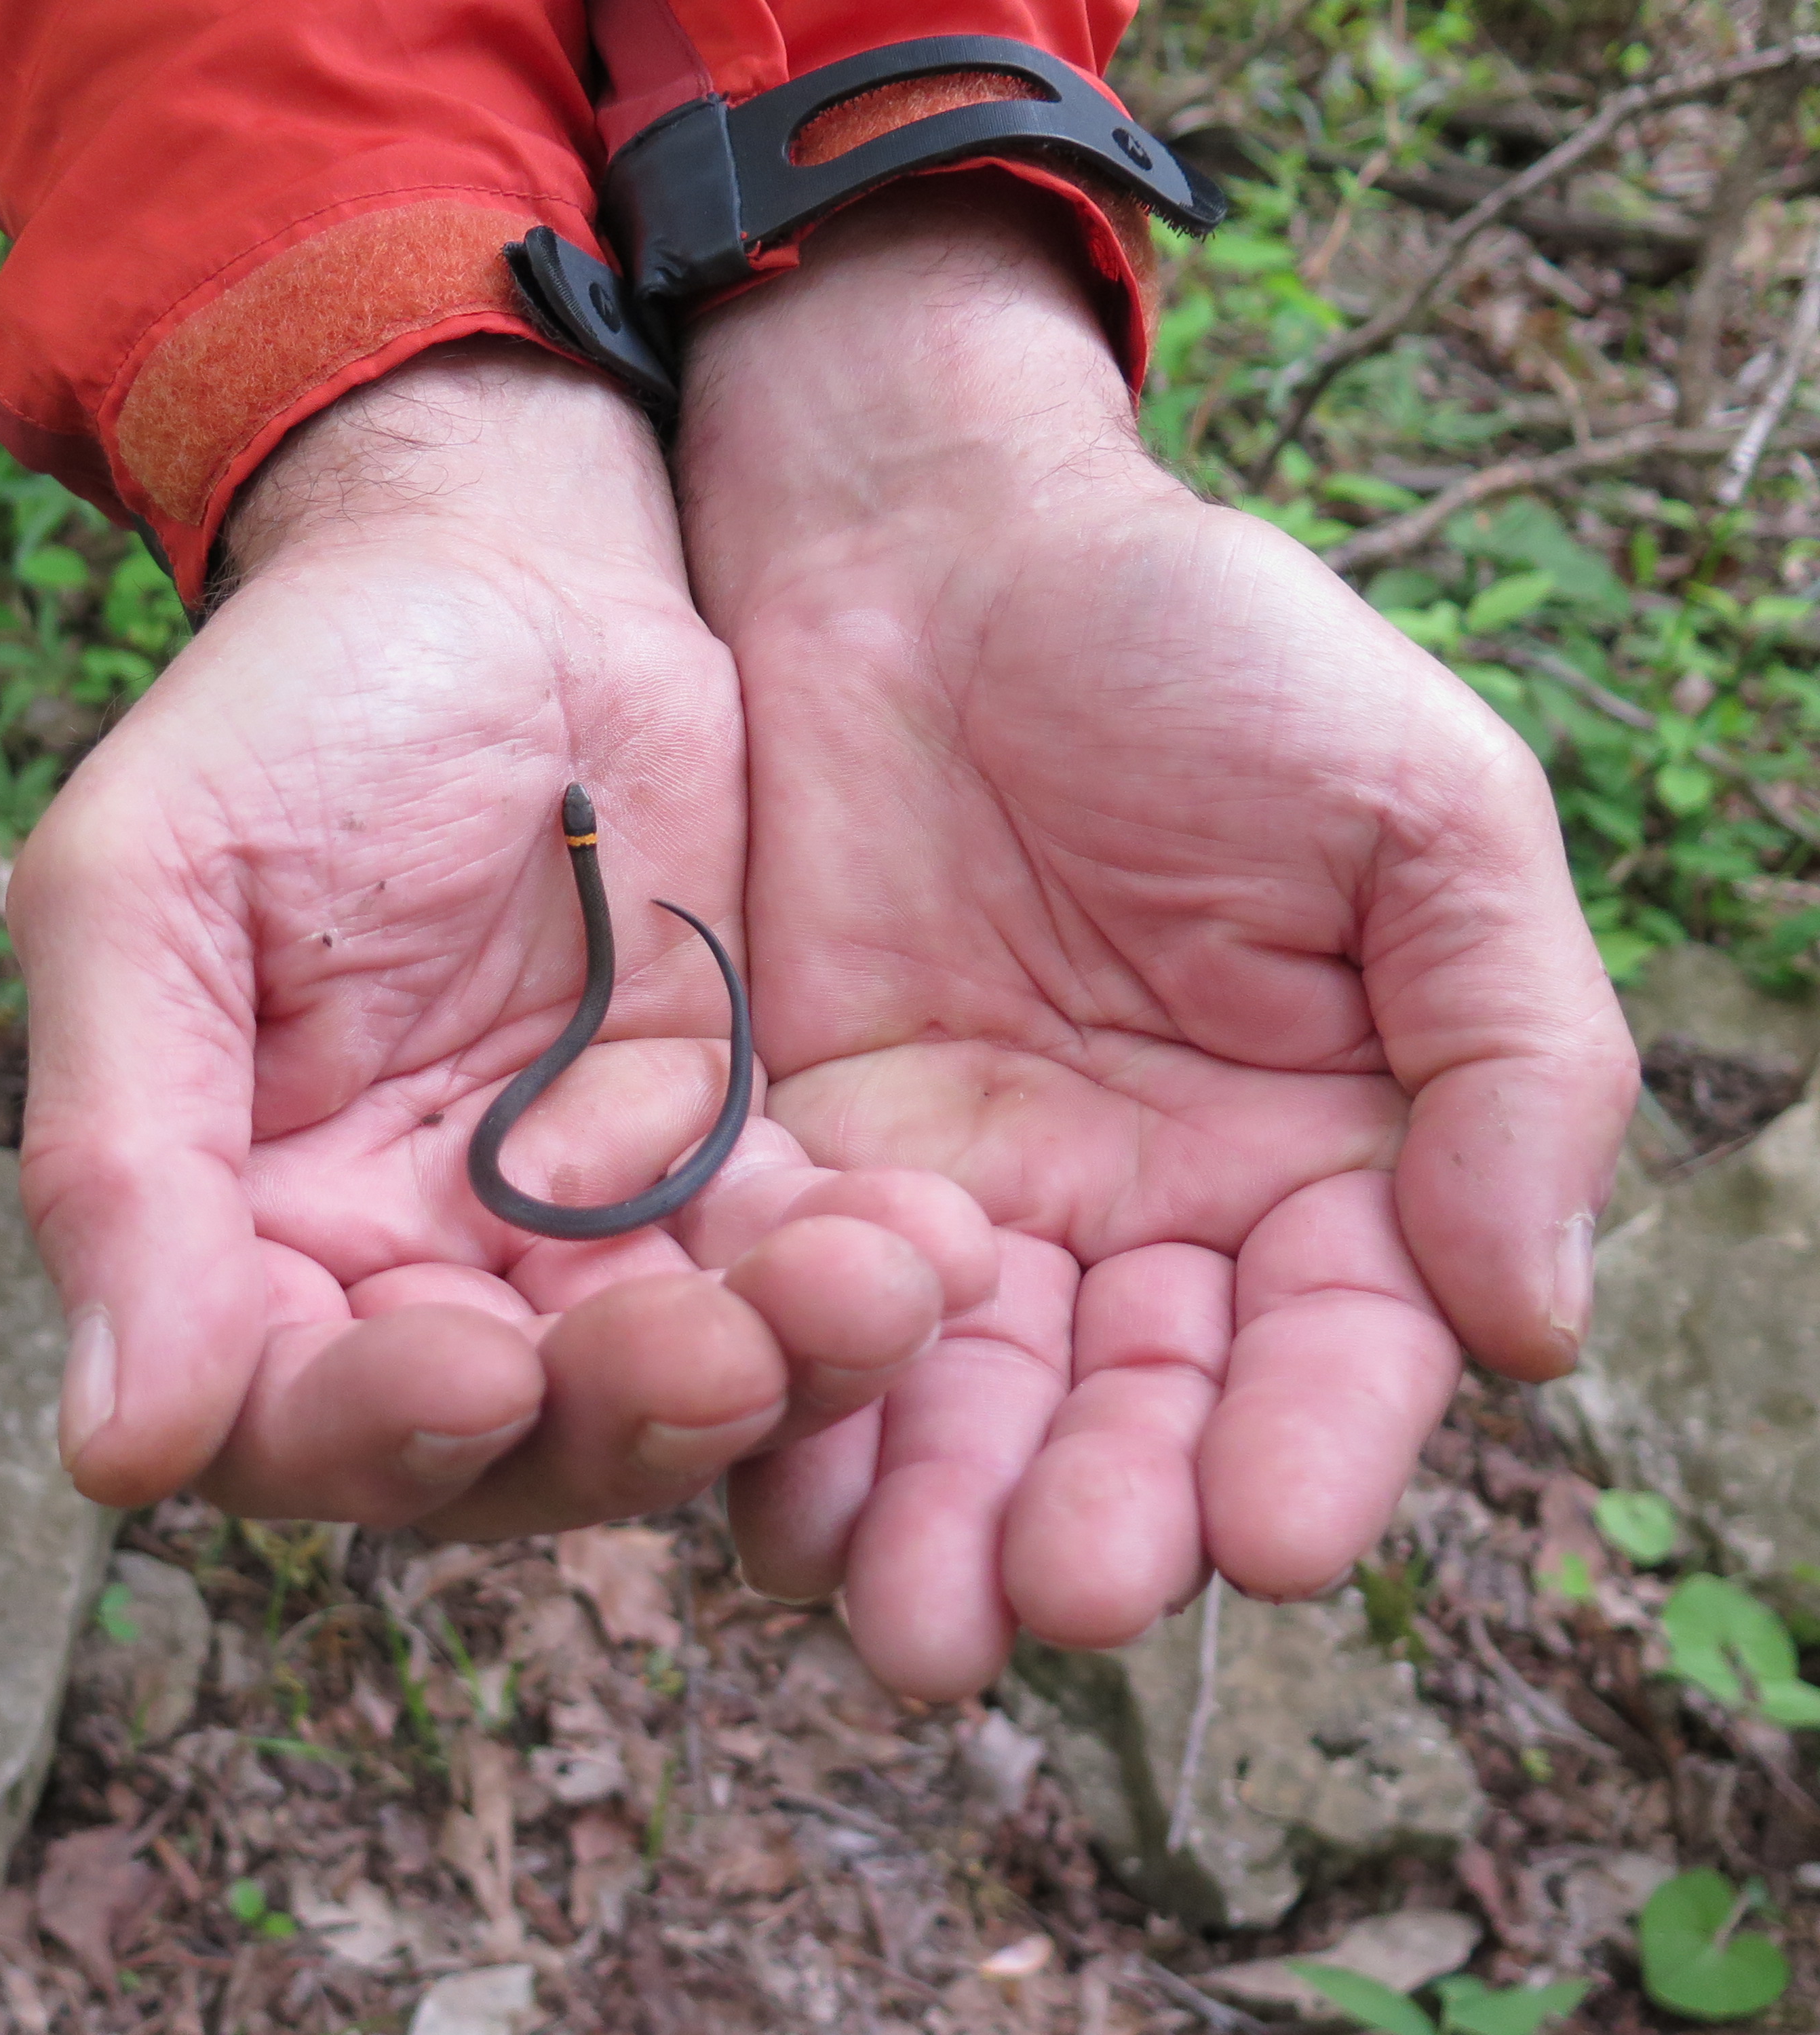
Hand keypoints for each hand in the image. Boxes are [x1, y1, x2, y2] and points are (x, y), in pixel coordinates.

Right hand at [7, 343, 995, 1538]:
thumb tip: (109, 1451)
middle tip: (720, 1352)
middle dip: (613, 1417)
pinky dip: (856, 1278)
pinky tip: (934, 1246)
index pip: (280, 1416)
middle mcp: (400, 1262)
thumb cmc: (292, 708)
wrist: (502, 568)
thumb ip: (122, 1156)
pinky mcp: (712, 1155)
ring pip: (665, 1382)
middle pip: (501, 1443)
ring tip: (870, 1294)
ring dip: (767, 1372)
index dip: (368, 1433)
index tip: (473, 1372)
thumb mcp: (152, 889)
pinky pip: (785, 1263)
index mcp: (236, 1223)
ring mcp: (566, 1221)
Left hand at [673, 180, 1637, 1696]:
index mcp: (1324, 1154)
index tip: (1266, 1540)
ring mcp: (966, 1202)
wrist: (926, 545)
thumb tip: (1534, 1327)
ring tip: (907, 1627)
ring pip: (959, 1406)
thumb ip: (1506, 1051)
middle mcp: (1145, 1217)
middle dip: (1099, 1515)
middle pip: (1132, 1414)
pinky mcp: (799, 1168)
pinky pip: (796, 1317)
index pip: (1336, 1342)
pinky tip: (770, 1509)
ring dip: (935, 1521)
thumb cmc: (1200, 650)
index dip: (1311, 1442)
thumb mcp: (1414, 809)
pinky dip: (787, 1416)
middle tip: (1056, 1601)